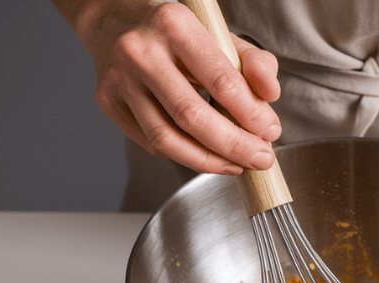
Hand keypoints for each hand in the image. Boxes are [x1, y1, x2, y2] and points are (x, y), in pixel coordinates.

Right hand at [77, 1, 280, 173]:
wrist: (113, 21)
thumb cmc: (174, 33)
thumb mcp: (219, 34)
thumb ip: (253, 62)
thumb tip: (271, 95)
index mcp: (173, 24)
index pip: (220, 81)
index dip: (251, 114)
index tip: (270, 131)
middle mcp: (140, 51)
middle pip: (192, 116)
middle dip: (233, 145)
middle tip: (260, 158)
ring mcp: (118, 79)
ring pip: (166, 138)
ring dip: (208, 161)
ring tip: (236, 166)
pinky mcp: (107, 102)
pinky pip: (151, 143)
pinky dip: (184, 155)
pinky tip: (206, 155)